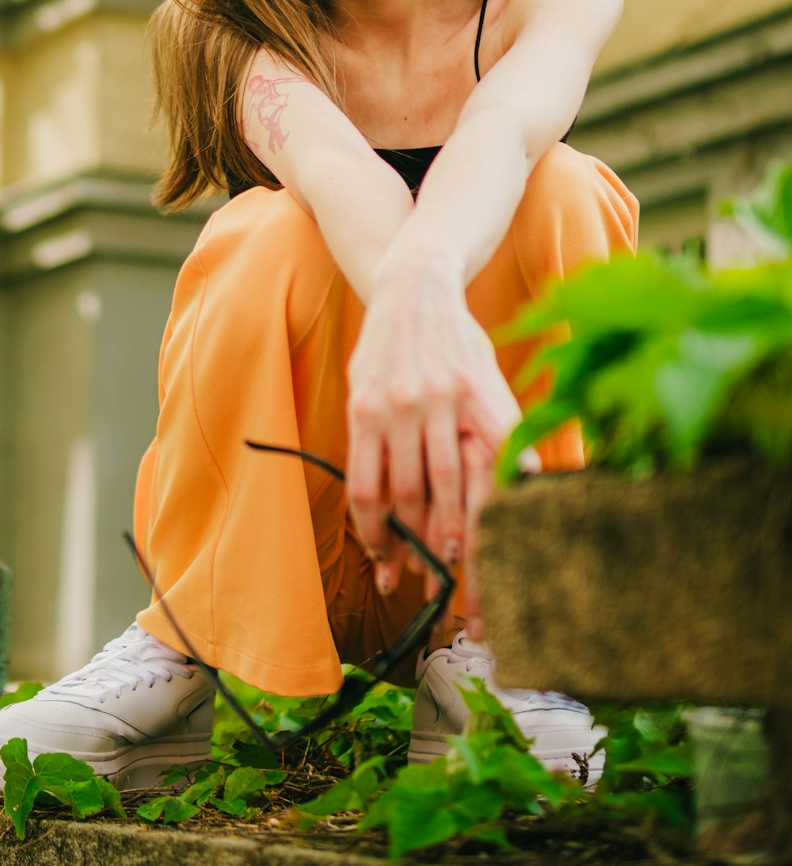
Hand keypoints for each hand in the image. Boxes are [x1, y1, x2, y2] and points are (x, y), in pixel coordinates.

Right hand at [346, 254, 522, 622]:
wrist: (414, 289)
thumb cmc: (461, 346)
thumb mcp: (496, 387)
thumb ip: (505, 440)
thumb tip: (525, 497)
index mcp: (488, 406)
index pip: (493, 490)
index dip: (490, 547)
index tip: (489, 590)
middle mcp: (446, 407)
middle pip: (446, 502)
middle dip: (446, 559)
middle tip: (448, 601)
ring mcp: (402, 406)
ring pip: (401, 497)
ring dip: (403, 547)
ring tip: (406, 580)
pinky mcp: (365, 408)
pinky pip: (364, 478)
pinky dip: (369, 521)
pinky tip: (376, 546)